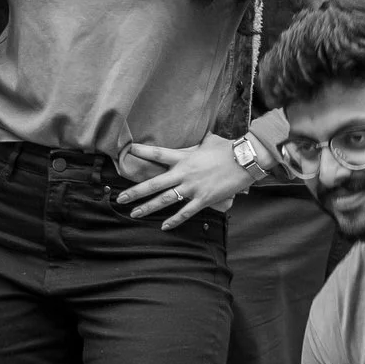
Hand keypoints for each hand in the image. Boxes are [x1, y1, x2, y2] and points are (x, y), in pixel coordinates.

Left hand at [117, 134, 256, 227]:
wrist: (245, 160)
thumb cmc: (227, 149)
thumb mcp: (208, 141)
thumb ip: (196, 144)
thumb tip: (197, 136)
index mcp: (183, 157)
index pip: (158, 153)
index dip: (142, 151)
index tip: (128, 150)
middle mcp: (184, 173)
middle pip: (154, 184)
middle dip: (135, 192)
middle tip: (120, 198)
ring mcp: (193, 188)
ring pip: (165, 200)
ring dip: (148, 208)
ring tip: (134, 213)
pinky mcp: (203, 199)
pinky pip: (185, 212)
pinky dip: (174, 220)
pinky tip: (164, 226)